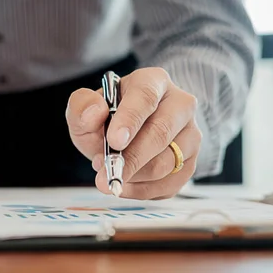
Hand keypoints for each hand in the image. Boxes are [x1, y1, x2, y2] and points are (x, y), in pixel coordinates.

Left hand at [66, 67, 201, 199]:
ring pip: (166, 162)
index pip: (145, 97)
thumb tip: (94, 112)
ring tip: (108, 174)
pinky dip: (142, 190)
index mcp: (153, 82)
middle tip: (105, 173)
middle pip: (160, 133)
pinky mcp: (190, 162)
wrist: (127, 135)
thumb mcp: (86, 108)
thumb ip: (82, 107)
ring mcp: (190, 134)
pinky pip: (169, 183)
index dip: (130, 119)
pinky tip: (125, 185)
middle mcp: (179, 104)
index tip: (114, 141)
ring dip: (133, 175)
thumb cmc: (108, 119)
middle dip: (130, 158)